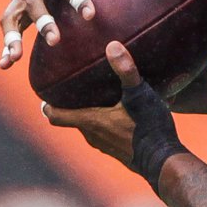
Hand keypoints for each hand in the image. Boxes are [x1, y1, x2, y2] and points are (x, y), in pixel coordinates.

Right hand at [0, 0, 143, 67]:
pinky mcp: (15, 9)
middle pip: (33, 1)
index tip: (90, 15)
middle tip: (54, 41)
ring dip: (12, 37)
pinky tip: (5, 65)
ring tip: (15, 58)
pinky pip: (8, 28)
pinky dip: (4, 46)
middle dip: (42, 20)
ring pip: (11, 17)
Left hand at [42, 42, 182, 182]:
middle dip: (69, 105)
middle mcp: (92, 135)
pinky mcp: (118, 151)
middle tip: (71, 87)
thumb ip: (125, 70)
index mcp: (90, 121)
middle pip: (72, 119)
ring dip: (89, 114)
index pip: (56, 115)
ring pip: (88, 128)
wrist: (163, 160)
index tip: (43, 93)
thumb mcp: (138, 95)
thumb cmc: (148, 128)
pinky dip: (105, 123)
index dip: (47, 104)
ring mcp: (105, 145)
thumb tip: (112, 45)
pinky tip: (119, 113)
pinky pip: (104, 134)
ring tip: (95, 97)